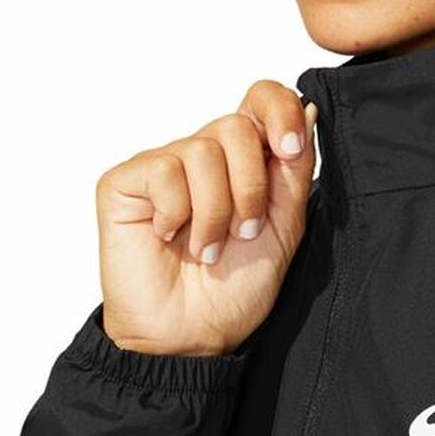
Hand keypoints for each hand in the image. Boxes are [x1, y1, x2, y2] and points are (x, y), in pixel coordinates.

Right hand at [95, 81, 318, 355]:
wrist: (194, 336)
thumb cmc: (235, 288)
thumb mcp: (285, 226)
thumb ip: (295, 170)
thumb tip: (310, 110)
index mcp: (246, 160)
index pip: (262, 99)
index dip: (280, 111)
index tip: (290, 150)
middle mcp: (204, 154)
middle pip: (237, 125)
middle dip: (251, 187)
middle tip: (243, 231)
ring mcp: (163, 165)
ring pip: (204, 151)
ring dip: (215, 212)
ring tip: (206, 248)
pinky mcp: (124, 182)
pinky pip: (164, 171)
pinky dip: (177, 214)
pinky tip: (169, 238)